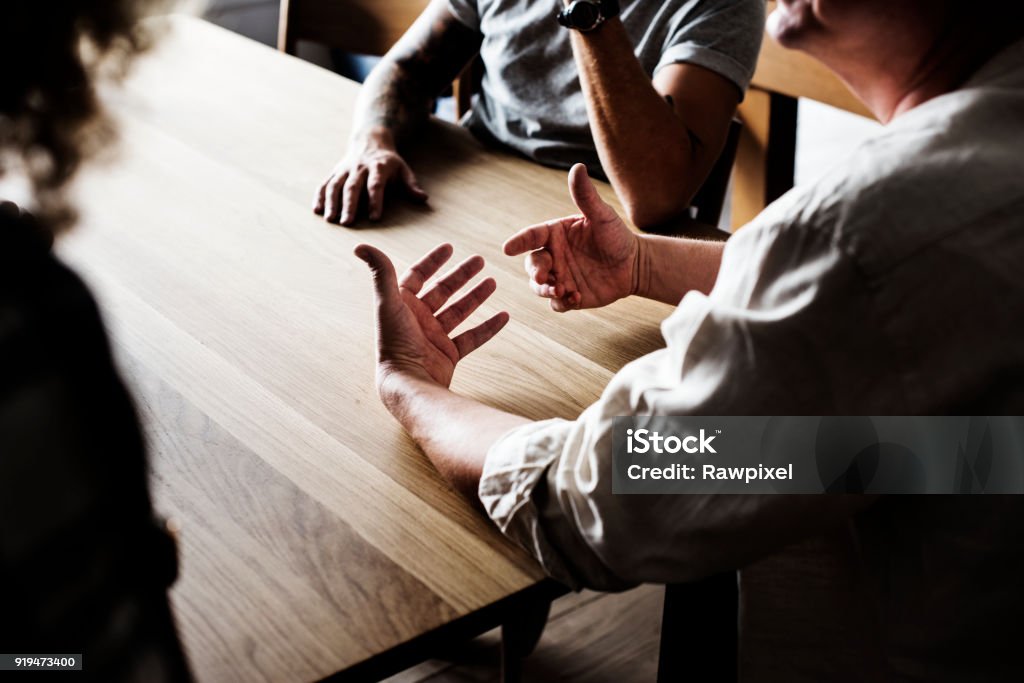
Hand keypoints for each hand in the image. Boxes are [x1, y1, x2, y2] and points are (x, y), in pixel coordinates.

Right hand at [315, 131, 428, 225]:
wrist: (370, 141)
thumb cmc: (389, 162)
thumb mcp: (403, 169)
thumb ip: (411, 185)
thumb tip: (423, 199)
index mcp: (378, 167)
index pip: (376, 185)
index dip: (376, 201)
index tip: (375, 218)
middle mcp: (359, 168)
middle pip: (352, 187)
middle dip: (349, 205)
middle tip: (347, 223)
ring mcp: (344, 169)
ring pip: (335, 185)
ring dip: (331, 202)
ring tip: (330, 220)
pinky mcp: (335, 172)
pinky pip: (325, 183)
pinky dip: (320, 196)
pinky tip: (317, 210)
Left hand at [355, 242, 508, 395]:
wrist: (408, 383)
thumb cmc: (394, 343)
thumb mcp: (388, 303)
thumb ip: (380, 272)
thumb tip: (360, 246)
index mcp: (402, 305)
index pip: (417, 276)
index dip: (432, 261)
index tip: (449, 247)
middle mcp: (418, 320)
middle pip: (442, 291)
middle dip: (461, 275)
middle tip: (480, 260)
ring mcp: (434, 338)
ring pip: (459, 312)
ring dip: (476, 297)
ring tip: (492, 282)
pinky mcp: (448, 355)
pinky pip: (472, 338)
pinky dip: (488, 328)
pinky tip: (504, 316)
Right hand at [503, 164, 637, 311]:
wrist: (634, 265)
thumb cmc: (616, 236)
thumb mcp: (602, 215)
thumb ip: (586, 196)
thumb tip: (577, 166)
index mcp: (555, 234)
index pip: (531, 236)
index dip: (518, 241)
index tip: (507, 248)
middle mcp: (553, 256)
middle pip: (532, 264)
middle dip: (534, 271)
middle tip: (544, 277)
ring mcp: (559, 277)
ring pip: (539, 286)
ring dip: (545, 290)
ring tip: (561, 290)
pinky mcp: (569, 296)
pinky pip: (556, 303)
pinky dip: (561, 303)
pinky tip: (576, 297)